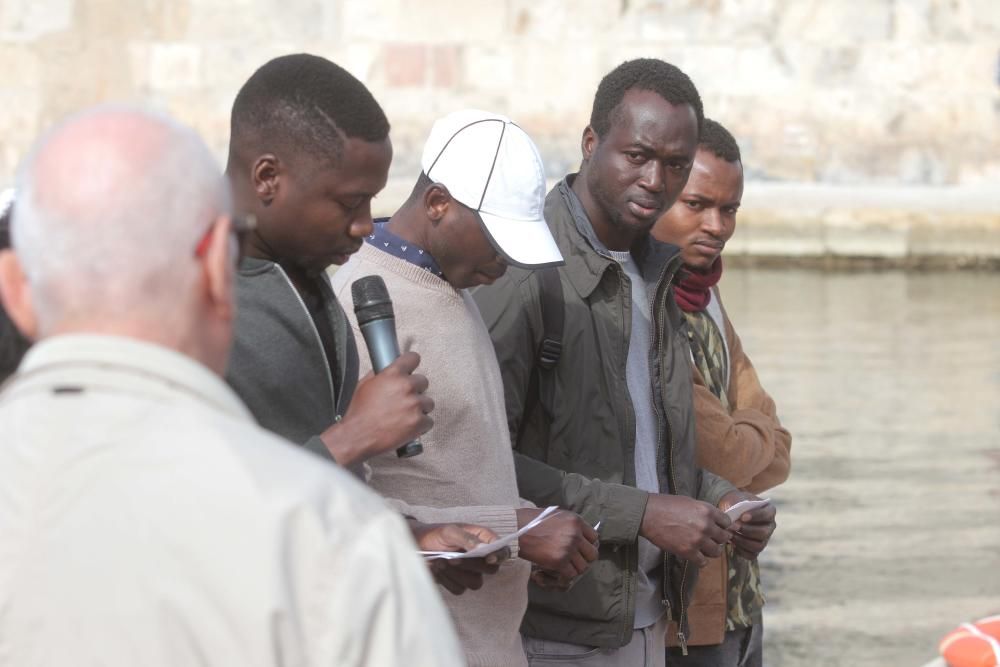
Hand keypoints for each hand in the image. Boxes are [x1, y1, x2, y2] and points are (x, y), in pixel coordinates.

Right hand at [321, 351, 433, 465]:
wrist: (357, 436)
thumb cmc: (359, 413)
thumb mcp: (364, 384)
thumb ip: (379, 374)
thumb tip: (387, 370)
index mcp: (393, 374)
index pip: (413, 358)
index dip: (412, 364)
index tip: (411, 369)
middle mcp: (406, 386)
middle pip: (423, 382)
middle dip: (415, 390)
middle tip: (404, 400)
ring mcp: (414, 404)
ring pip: (428, 402)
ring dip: (419, 408)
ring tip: (405, 416)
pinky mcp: (419, 422)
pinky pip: (428, 421)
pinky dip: (421, 425)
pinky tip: (408, 427)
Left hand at [410, 521, 507, 595]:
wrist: (415, 546)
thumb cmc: (434, 534)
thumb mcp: (449, 531)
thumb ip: (466, 538)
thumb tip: (482, 548)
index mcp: (483, 540)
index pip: (502, 550)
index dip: (500, 556)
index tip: (489, 558)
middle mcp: (480, 557)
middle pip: (491, 570)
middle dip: (471, 566)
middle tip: (452, 559)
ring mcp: (470, 572)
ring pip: (475, 583)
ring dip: (456, 574)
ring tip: (439, 562)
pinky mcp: (458, 583)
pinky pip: (459, 589)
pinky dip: (446, 580)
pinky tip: (435, 569)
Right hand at [515, 508, 597, 582]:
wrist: (514, 528)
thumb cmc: (530, 520)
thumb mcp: (555, 515)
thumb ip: (569, 525)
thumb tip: (579, 535)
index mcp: (575, 521)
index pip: (594, 537)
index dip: (587, 545)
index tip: (580, 549)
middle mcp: (575, 534)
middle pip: (592, 554)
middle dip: (583, 559)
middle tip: (573, 560)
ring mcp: (568, 548)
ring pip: (583, 567)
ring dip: (573, 568)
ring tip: (563, 566)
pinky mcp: (559, 561)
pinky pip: (571, 574)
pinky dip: (564, 575)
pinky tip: (556, 571)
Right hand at [640, 493, 731, 567]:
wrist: (648, 515)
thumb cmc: (666, 505)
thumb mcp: (689, 502)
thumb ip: (703, 511)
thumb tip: (713, 520)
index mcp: (707, 510)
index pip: (727, 522)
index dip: (723, 526)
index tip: (718, 528)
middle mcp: (706, 525)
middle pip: (724, 538)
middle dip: (719, 538)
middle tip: (711, 539)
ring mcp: (698, 540)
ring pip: (716, 552)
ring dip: (712, 551)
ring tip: (704, 549)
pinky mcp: (688, 552)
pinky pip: (703, 562)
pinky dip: (700, 560)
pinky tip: (695, 555)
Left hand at [718, 491, 775, 560]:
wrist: (730, 509)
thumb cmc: (735, 502)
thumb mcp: (737, 498)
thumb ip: (738, 505)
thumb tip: (736, 517)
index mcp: (769, 511)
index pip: (767, 515)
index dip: (756, 516)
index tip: (742, 516)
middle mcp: (770, 526)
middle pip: (763, 533)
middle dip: (747, 531)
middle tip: (733, 526)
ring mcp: (764, 539)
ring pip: (758, 546)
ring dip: (742, 542)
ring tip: (730, 535)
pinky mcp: (756, 548)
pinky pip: (752, 555)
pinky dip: (741, 551)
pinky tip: (731, 543)